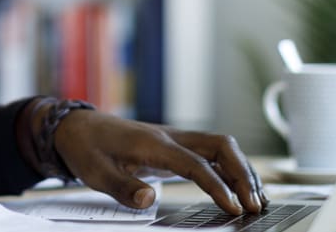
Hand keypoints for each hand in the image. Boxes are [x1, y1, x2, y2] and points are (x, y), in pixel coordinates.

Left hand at [53, 110, 266, 214]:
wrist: (77, 127)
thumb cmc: (87, 148)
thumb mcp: (96, 172)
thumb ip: (123, 187)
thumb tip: (150, 200)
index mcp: (153, 143)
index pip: (196, 163)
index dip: (218, 185)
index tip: (234, 208)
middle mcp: (170, 137)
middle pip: (220, 146)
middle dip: (243, 174)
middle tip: (255, 205)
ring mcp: (175, 139)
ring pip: (221, 146)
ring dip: (242, 170)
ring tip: (257, 200)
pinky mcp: (175, 146)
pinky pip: (211, 152)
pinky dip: (231, 168)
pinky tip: (240, 187)